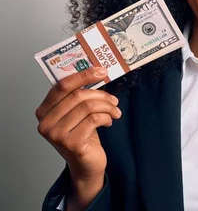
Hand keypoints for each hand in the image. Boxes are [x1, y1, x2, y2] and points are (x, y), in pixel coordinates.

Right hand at [35, 67, 121, 208]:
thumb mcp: (78, 113)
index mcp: (44, 111)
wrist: (86, 165)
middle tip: (113, 100)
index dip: (83, 75)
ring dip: (107, 107)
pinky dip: (107, 118)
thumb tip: (97, 72)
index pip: (62, 85)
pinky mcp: (71, 143)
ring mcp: (56, 134)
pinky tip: (109, 122)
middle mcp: (45, 123)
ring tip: (115, 111)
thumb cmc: (83, 135)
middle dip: (101, 94)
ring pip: (88, 106)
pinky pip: (94, 120)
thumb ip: (79, 96)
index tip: (101, 70)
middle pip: (78, 95)